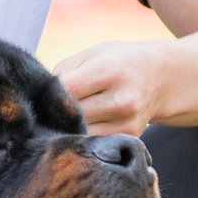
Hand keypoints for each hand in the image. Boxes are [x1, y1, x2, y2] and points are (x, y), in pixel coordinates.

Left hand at [52, 39, 169, 135]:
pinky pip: (94, 142)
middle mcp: (121, 99)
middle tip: (47, 109)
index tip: (41, 94)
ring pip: (80, 133)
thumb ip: (63, 73)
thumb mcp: (91, 55)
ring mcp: (126, 122)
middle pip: (72, 115)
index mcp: (108, 71)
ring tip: (63, 118)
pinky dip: (82, 136)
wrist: (159, 77)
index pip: (66, 90)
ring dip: (67, 128)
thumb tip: (38, 98)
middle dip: (56, 113)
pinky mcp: (128, 137)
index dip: (48, 94)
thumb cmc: (116, 62)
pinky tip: (80, 127)